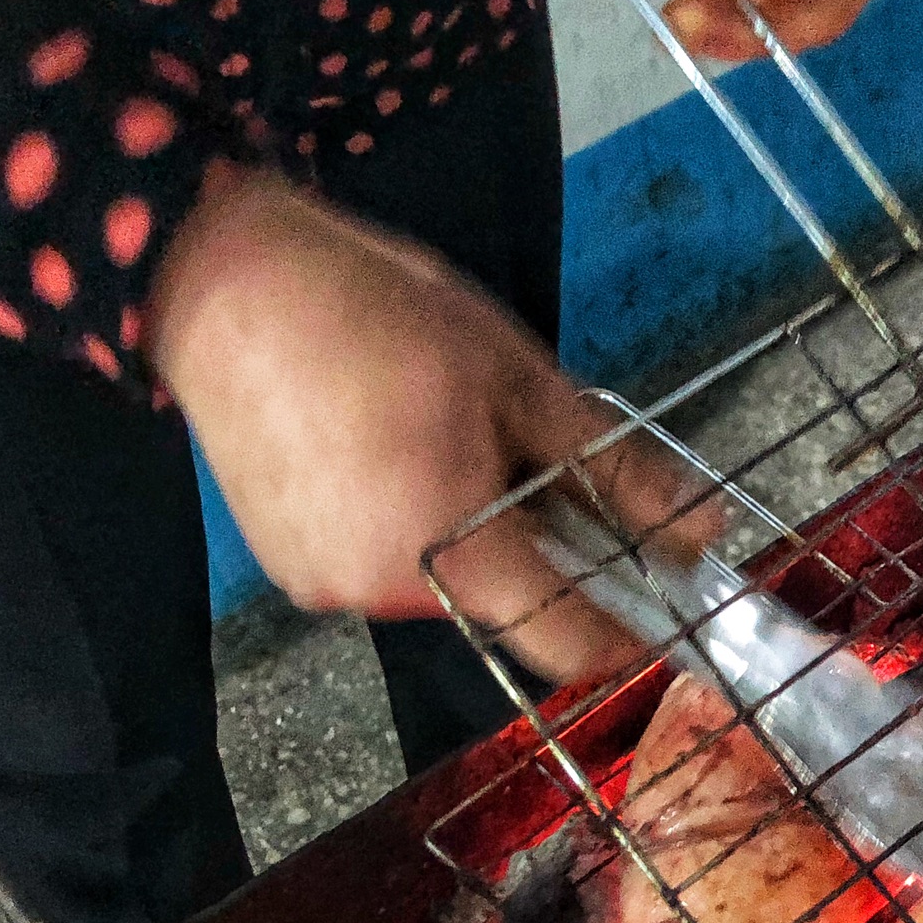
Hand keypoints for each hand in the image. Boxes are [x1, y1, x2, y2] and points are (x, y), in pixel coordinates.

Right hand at [146, 162, 716, 682]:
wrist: (219, 277)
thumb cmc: (384, 315)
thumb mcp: (523, 382)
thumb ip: (616, 474)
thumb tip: (703, 537)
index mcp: (452, 551)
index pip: (566, 645)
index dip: (623, 635)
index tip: (659, 605)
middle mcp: (384, 595)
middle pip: (504, 608)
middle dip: (538, 555)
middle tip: (526, 462)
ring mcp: (327, 587)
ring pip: (444, 587)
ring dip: (471, 539)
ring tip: (444, 443)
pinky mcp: (290, 569)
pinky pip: (384, 569)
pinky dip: (410, 532)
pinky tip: (389, 457)